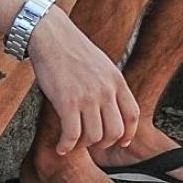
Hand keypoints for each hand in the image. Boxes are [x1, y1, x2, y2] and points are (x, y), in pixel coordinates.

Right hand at [27, 9, 137, 153]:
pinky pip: (72, 135)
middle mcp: (106, 90)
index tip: (121, 142)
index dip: (128, 134)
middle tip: (90, 143)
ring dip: (82, 145)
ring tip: (72, 143)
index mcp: (116, 80)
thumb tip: (110, 108)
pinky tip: (61, 147)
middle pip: (115, 131)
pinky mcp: (67, 102)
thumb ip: (109, 85)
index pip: (132, 115)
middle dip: (103, 143)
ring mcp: (88, 97)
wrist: (50, 35)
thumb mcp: (101, 64)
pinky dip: (66, 146)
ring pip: (94, 137)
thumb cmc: (72, 49)